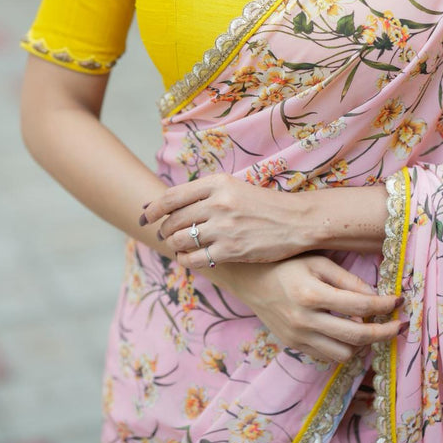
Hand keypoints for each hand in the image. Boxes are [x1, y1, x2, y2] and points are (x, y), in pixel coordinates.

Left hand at [140, 173, 312, 266]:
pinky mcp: (231, 250)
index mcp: (218, 183)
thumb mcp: (235, 187)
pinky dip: (186, 260)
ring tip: (177, 246)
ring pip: (181, 240)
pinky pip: (196, 258)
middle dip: (164, 229)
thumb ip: (205, 193)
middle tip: (164, 234)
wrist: (297, 221)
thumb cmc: (265, 204)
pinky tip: (187, 259)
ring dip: (174, 245)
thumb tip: (170, 204)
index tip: (145, 216)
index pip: (172, 196)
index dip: (153, 208)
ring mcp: (224, 227)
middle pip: (174, 219)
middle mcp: (218, 203)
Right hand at [232, 255, 403, 362]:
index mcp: (311, 293)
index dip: (384, 305)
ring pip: (344, 353)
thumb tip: (376, 298)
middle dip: (384, 332)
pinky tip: (346, 331)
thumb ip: (347, 280)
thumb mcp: (317, 262)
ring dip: (362, 342)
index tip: (399, 301)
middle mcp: (304, 320)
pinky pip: (327, 356)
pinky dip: (342, 347)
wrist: (250, 279)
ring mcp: (297, 337)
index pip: (359, 305)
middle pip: (357, 336)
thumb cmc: (287, 264)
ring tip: (369, 326)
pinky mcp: (293, 346)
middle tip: (399, 324)